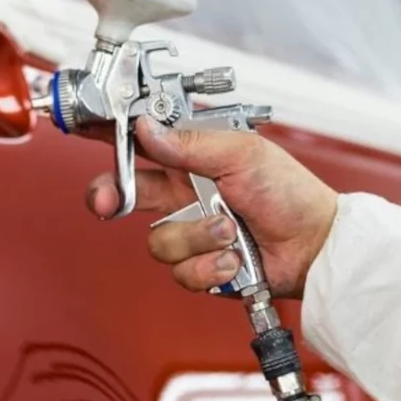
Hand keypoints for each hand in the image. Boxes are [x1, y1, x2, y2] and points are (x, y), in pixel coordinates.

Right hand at [86, 117, 338, 297]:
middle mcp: (186, 194)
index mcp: (194, 159)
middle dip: (111, 197)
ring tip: (230, 230)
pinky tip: (234, 257)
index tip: (84, 128)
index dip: (110, 136)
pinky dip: (210, 266)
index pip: (141, 142)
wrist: (316, 245)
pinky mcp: (202, 265)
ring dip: (197, 236)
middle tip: (110, 201)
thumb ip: (193, 143)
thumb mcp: (244, 154)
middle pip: (126, 194)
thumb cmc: (291, 194)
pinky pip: (182, 272)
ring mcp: (193, 231)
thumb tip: (149, 128)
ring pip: (158, 240)